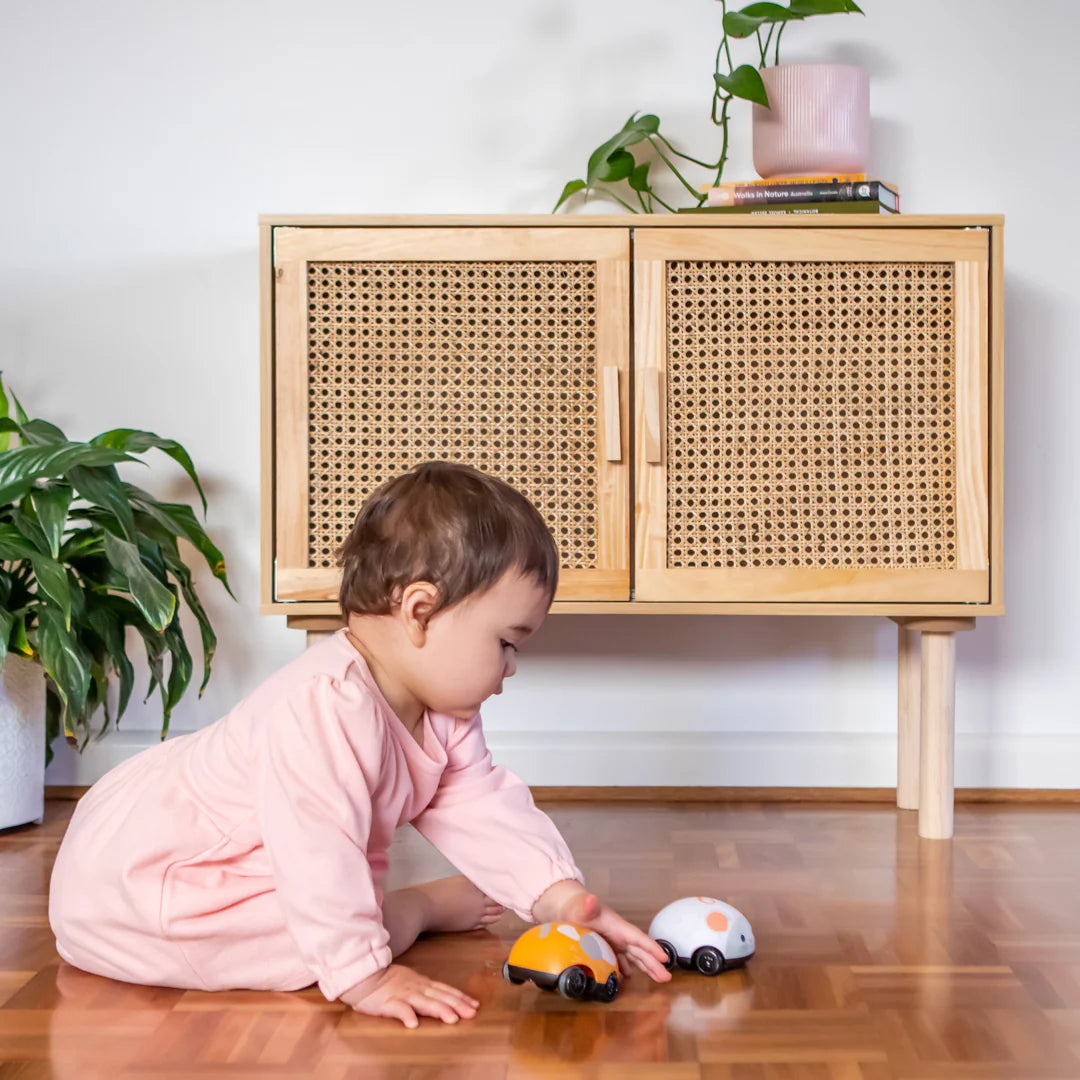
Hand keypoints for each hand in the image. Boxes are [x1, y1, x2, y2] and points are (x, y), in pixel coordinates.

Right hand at [339, 963, 479, 1027]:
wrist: (364, 975)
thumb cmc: (387, 981)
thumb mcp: (411, 981)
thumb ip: (425, 989)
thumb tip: (444, 996)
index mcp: (421, 984)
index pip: (445, 990)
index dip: (460, 997)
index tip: (475, 1005)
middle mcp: (416, 988)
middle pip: (439, 996)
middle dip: (457, 1004)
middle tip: (471, 1013)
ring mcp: (402, 994)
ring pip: (423, 1002)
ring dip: (438, 1009)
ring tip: (451, 1018)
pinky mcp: (387, 1002)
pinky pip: (397, 1009)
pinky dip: (406, 1015)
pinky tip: (413, 1023)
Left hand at [532, 880, 671, 983]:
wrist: (565, 906)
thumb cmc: (574, 907)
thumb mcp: (579, 908)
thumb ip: (586, 906)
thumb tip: (591, 900)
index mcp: (615, 926)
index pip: (637, 938)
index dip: (651, 948)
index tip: (665, 958)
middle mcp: (617, 933)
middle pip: (639, 950)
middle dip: (653, 963)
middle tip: (666, 977)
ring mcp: (612, 940)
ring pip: (633, 955)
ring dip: (645, 967)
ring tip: (658, 979)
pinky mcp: (605, 945)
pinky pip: (620, 958)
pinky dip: (627, 967)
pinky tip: (629, 977)